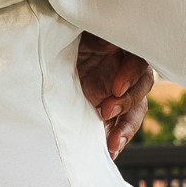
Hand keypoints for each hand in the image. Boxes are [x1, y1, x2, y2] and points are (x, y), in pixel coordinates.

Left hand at [76, 34, 153, 155]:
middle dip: (127, 103)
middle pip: (141, 88)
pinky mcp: (108, 108)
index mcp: (122, 48)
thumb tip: (109, 43)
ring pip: (134, 110)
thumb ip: (95, 40)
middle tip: (106, 112)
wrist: (44, 57)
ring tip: (113, 145)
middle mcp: (124, 70)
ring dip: (126, 128)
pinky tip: (110, 152)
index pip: (138, 62)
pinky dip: (116, 139)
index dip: (131, 75)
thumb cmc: (64, 39)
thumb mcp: (77, 34)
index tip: (116, 88)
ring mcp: (118, 91)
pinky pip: (119, 126)